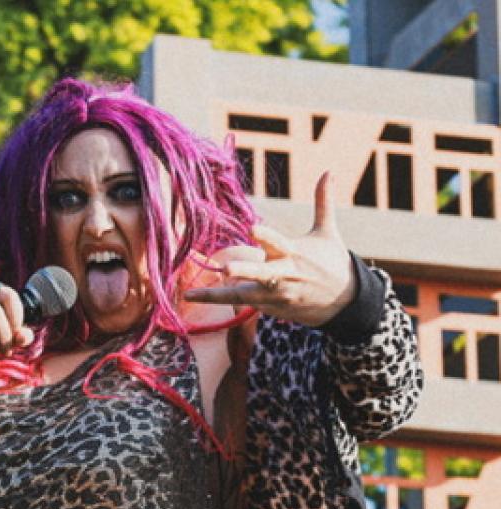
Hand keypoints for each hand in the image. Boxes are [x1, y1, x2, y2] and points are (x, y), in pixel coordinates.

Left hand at [184, 172, 354, 326]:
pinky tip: (208, 297)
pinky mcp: (274, 310)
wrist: (345, 302)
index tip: (251, 228)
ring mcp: (278, 296)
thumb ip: (323, 202)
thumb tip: (329, 171)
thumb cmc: (332, 262)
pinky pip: (251, 305)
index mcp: (295, 252)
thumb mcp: (328, 232)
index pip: (278, 242)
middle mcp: (284, 274)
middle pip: (261, 273)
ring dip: (219, 295)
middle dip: (244, 271)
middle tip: (226, 268)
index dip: (265, 236)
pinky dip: (234, 301)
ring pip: (245, 295)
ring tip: (191, 294)